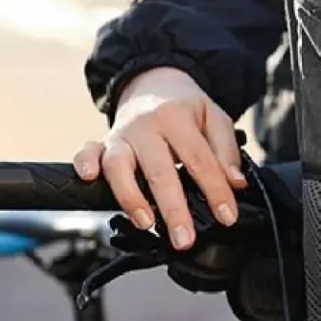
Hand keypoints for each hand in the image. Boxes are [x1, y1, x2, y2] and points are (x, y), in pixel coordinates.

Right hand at [72, 67, 246, 249]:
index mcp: (177, 117)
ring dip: (130, 196)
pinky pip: (87, 152)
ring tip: (145, 222)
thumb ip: (227, 151)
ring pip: (119, 165)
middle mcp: (146, 126)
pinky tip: (90, 179)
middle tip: (185, 239)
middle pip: (159, 170)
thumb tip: (235, 183)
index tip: (227, 217)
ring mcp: (121, 135)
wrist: (153, 81)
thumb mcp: (215, 118)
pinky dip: (84, 164)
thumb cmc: (185, 107)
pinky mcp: (102, 142)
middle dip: (172, 209)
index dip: (215, 191)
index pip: (199, 160)